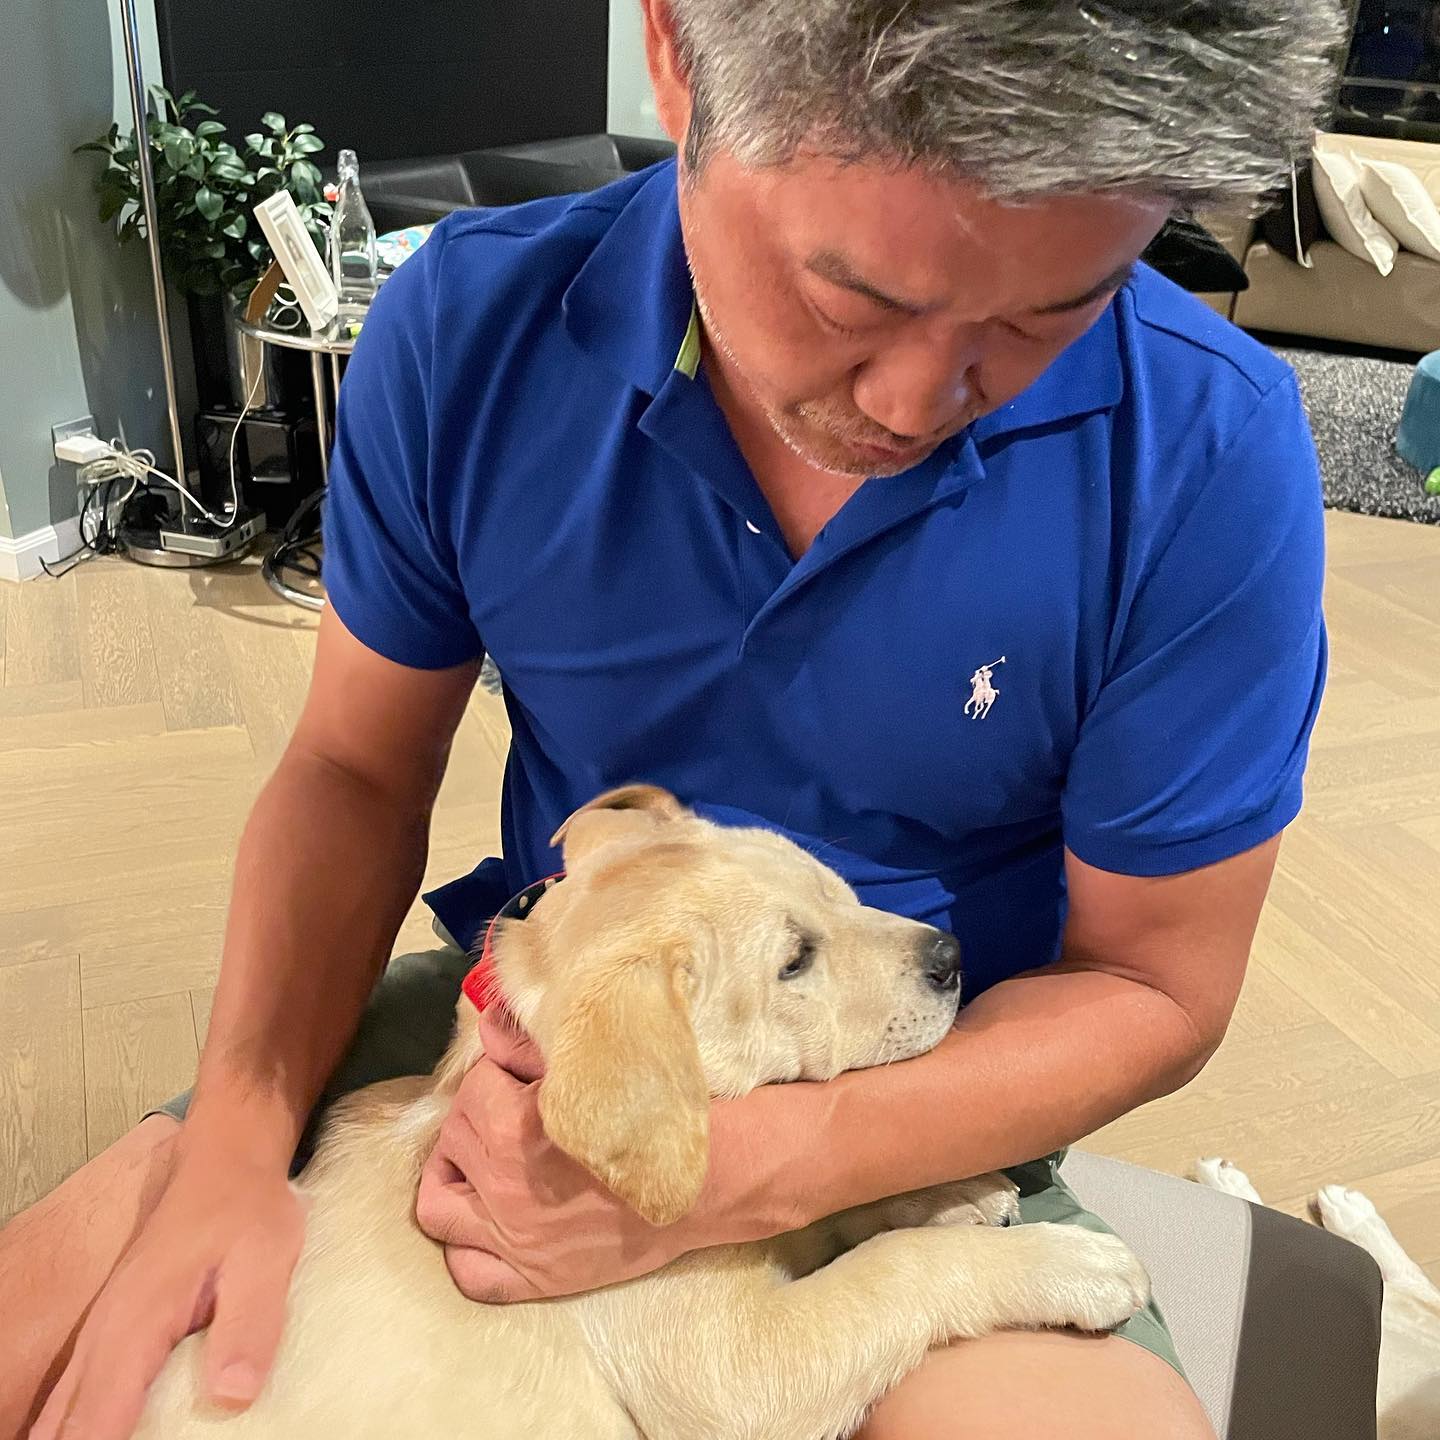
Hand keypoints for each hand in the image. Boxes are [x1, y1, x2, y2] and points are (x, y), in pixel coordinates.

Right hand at [30, 1139, 304, 1439]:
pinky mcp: (114, 1333)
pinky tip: (104, 1433)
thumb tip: (232, 1397)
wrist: (225, 1164)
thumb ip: (249, 1326)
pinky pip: (78, 1395)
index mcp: (136, 1325)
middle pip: (64, 1428)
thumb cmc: (247, 1209)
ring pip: (60, 1414)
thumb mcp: (266, 1260)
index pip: (95, 1421)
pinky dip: (78, 1425)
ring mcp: (103, 1334)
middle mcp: (105, 1335)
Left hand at [415, 1009, 808, 1301]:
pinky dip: (468, 1248)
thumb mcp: (591, 1066)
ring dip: (453, 1178)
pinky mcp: (533, 1277)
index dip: (498, 1073)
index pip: (473, 1085)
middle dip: (477, 1115)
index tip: (524, 1074)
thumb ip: (528, 1043)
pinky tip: (488, 1222)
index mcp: (507, 1128)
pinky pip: (469, 1273)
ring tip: (480, 1161)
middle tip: (509, 1108)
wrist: (706, 1179)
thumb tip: (488, 1023)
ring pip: (438, 1208)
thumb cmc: (653, 1113)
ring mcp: (512, 1240)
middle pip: (454, 1139)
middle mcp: (498, 1188)